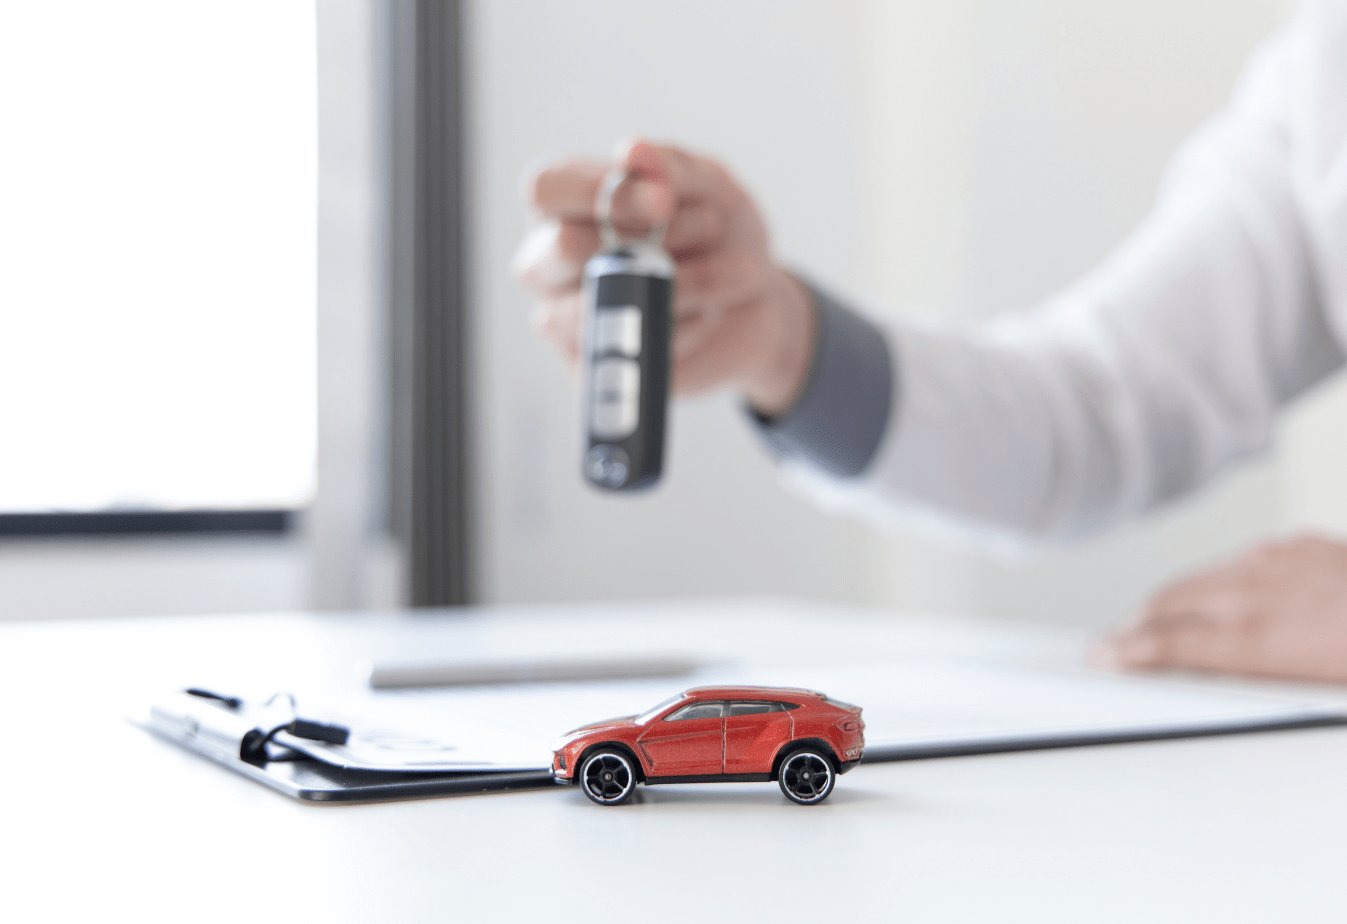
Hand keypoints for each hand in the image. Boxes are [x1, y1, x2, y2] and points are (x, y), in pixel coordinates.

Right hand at [512, 138, 814, 415]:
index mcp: (564, 205)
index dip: (599, 191)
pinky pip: (638, 343)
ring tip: (737, 269)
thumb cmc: (718, 233)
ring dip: (682, 282)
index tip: (663, 198)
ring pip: (605, 301)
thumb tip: (633, 150)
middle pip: (561, 247)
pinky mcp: (600, 367)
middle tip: (708, 226)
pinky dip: (692, 323)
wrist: (757, 303)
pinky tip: (714, 313)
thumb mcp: (708, 186)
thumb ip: (671, 166)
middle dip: (648, 237)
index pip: (545, 188)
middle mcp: (551, 262)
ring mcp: (569, 320)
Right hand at [1096, 535, 1346, 682]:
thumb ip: (1250, 675)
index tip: (1102, 656)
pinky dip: (1217, 581)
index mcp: (1258, 636)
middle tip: (1114, 642)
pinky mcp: (1297, 545)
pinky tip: (1220, 595)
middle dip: (1136, 624)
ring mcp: (1276, 561)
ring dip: (1170, 601)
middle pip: (1170, 603)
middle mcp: (1258, 592)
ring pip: (1198, 578)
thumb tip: (1209, 673)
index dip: (1126, 651)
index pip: (1169, 642)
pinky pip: (1239, 561)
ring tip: (1155, 620)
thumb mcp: (1311, 685)